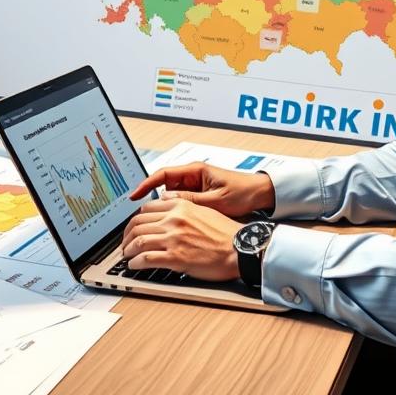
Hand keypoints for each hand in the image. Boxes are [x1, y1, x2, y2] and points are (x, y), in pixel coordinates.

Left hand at [121, 197, 240, 281]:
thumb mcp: (204, 210)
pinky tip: (134, 265)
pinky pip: (146, 258)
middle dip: (127, 235)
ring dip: (128, 249)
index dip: (135, 219)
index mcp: (180, 206)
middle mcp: (174, 219)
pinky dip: (136, 262)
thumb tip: (169, 207)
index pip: (146, 209)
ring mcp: (173, 238)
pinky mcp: (175, 257)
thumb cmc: (226, 233)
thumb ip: (184, 207)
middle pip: (138, 224)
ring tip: (126, 255)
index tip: (133, 227)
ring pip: (138, 240)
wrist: (240, 248)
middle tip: (125, 243)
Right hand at [129, 161, 274, 217]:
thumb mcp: (216, 199)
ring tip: (153, 222)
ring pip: (171, 196)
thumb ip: (191, 200)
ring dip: (163, 208)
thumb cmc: (243, 192)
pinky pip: (181, 202)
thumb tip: (167, 201)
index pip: (163, 174)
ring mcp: (195, 186)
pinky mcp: (200, 196)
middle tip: (140, 214)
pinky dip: (174, 212)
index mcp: (195, 170)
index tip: (134, 195)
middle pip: (163, 186)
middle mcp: (193, 176)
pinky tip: (170, 224)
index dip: (146, 184)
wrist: (261, 195)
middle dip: (151, 199)